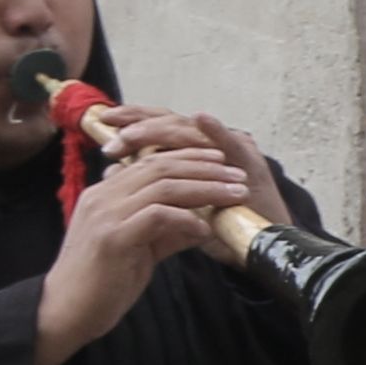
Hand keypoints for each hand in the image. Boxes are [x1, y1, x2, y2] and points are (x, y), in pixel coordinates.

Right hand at [36, 136, 253, 364]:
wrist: (67, 313)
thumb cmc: (103, 283)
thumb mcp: (140, 249)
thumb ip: (167, 231)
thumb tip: (204, 222)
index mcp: (106, 193)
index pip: (152, 161)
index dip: (190, 158)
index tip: (222, 162)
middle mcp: (103, 196)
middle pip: (161, 166)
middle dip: (205, 168)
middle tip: (238, 176)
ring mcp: (106, 215)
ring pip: (163, 186)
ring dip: (206, 188)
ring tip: (235, 195)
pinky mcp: (112, 238)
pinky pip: (158, 216)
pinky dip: (186, 219)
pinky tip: (206, 229)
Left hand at [90, 105, 287, 235]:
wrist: (260, 246)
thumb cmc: (219, 227)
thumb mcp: (176, 205)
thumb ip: (149, 186)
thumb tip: (111, 171)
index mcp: (194, 151)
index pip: (161, 124)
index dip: (134, 118)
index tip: (106, 120)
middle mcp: (212, 143)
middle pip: (172, 121)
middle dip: (140, 123)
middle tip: (112, 131)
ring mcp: (231, 148)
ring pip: (193, 130)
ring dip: (162, 130)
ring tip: (134, 134)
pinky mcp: (249, 161)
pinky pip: (232, 143)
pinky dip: (217, 132)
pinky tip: (202, 120)